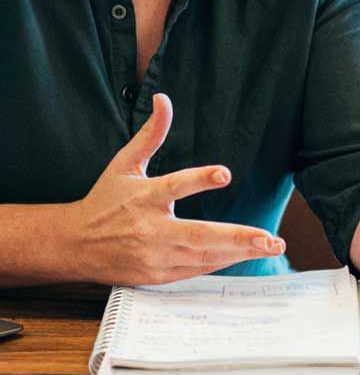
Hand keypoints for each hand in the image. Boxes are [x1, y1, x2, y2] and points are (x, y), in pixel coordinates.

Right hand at [66, 93, 284, 284]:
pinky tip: (246, 256)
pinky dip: (221, 264)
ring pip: (203, 257)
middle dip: (237, 238)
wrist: (73, 245)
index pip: (175, 186)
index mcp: (144, 198)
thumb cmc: (104, 200)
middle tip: (270, 238)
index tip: (225, 173)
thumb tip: (163, 99)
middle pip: (198, 235)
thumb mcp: (125, 163)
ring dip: (239, 254)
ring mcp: (154, 256)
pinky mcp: (157, 276)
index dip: (200, 179)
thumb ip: (151, 134)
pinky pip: (195, 270)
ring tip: (271, 247)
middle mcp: (150, 229)